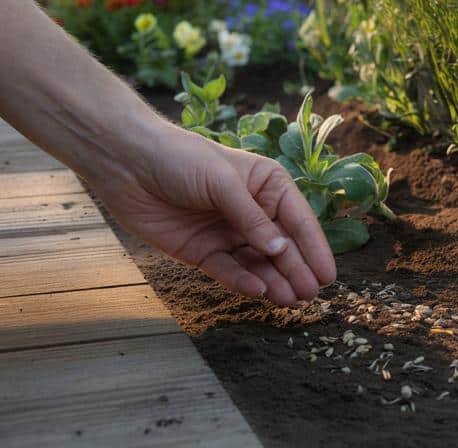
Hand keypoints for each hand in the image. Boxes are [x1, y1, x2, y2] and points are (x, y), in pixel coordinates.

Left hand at [87, 122, 335, 305]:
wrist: (126, 164)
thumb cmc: (180, 158)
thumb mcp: (223, 182)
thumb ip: (252, 218)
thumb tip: (280, 249)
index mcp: (267, 186)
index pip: (298, 220)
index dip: (314, 248)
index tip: (328, 274)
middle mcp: (252, 211)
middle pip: (281, 246)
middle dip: (297, 269)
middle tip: (310, 295)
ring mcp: (227, 232)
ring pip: (258, 263)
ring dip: (274, 281)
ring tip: (290, 300)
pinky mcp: (202, 251)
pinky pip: (228, 270)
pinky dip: (242, 281)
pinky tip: (258, 291)